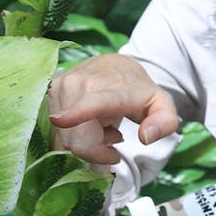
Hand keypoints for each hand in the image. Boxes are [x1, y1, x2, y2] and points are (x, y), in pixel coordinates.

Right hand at [48, 55, 178, 163]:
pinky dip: (73, 132)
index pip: (92, 103)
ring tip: (103, 125)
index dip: (77, 114)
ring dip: (86, 140)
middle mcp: (81, 83)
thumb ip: (164, 123)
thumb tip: (145, 137)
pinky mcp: (50, 89)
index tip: (62, 120)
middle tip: (116, 137)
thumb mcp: (162, 106)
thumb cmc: (139, 92)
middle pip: (77, 140)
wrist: (117, 66)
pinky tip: (88, 120)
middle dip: (97, 149)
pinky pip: (56, 129)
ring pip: (66, 138)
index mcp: (112, 89)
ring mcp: (62, 85)